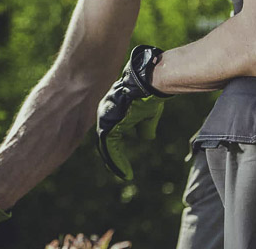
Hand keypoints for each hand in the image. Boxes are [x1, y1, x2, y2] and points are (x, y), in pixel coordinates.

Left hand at [96, 45, 169, 179]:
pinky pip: (109, 148)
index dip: (114, 146)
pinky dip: (116, 161)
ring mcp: (105, 118)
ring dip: (114, 162)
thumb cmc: (150, 94)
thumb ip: (143, 126)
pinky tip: (124, 172)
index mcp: (112, 109)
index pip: (110, 131)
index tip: (120, 160)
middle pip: (105, 139)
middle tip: (119, 170)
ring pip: (106, 146)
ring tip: (123, 174)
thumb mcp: (147, 114)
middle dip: (111, 156)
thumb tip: (145, 137)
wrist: (149, 82)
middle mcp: (105, 113)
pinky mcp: (109, 124)